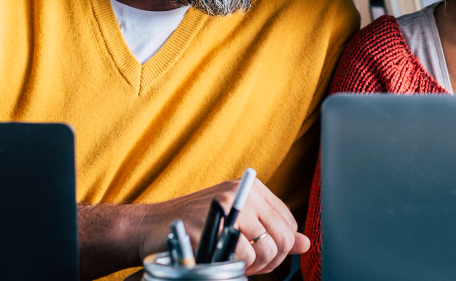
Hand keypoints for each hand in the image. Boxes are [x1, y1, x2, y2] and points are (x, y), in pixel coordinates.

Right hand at [134, 178, 309, 275]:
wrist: (151, 227)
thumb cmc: (194, 225)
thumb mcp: (236, 222)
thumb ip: (270, 230)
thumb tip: (305, 243)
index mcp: (253, 188)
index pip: (288, 222)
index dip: (279, 246)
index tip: (261, 255)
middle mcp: (244, 191)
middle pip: (282, 236)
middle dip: (270, 260)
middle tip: (250, 265)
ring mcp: (228, 204)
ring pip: (267, 247)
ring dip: (254, 266)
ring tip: (235, 262)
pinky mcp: (214, 222)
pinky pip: (244, 255)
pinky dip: (236, 267)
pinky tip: (222, 262)